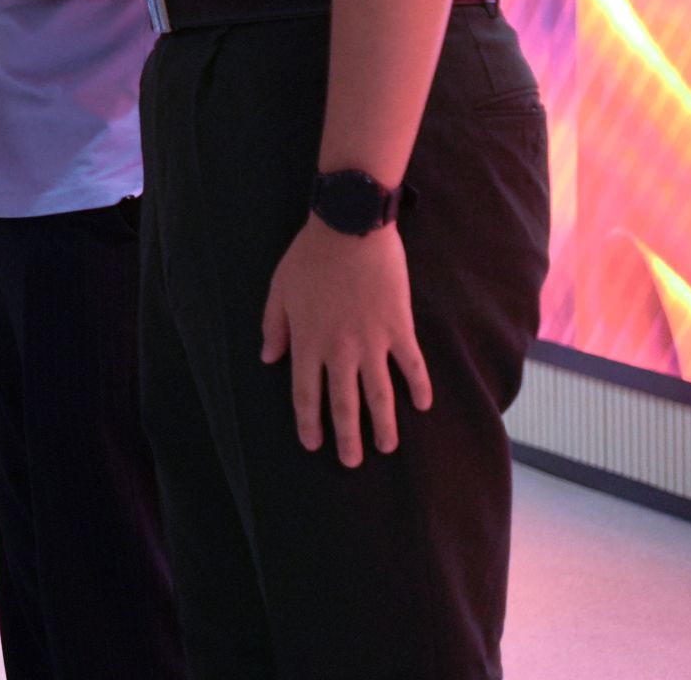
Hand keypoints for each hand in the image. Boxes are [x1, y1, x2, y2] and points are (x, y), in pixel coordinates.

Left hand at [260, 216, 432, 467]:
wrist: (349, 227)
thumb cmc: (308, 256)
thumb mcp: (279, 290)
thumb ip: (274, 327)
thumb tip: (268, 359)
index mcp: (307, 341)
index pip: (306, 394)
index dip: (309, 422)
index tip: (313, 444)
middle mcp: (339, 349)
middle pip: (344, 403)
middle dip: (347, 437)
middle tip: (352, 463)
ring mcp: (372, 341)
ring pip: (380, 395)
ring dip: (383, 425)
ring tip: (386, 448)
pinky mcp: (399, 328)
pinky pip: (412, 366)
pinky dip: (419, 387)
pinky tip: (422, 406)